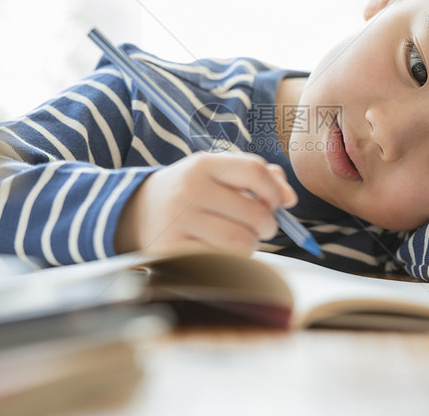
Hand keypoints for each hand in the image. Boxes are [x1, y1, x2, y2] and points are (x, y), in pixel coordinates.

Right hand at [115, 151, 297, 255]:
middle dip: (268, 224)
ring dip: (251, 245)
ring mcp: (179, 222)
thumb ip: (259, 177)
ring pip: (241, 242)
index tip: (279, 202)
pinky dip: (231, 261)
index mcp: (202, 165)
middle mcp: (189, 191)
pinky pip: (221, 263)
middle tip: (262, 227)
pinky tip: (223, 252)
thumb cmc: (192, 192)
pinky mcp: (172, 252)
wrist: (137, 212)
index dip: (276, 190)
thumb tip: (290, 198)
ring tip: (241, 239)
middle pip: (254, 213)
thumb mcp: (217, 173)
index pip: (255, 171)